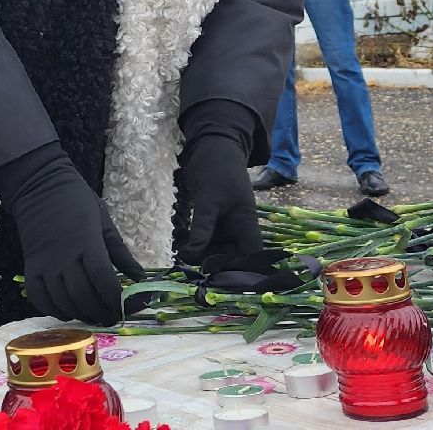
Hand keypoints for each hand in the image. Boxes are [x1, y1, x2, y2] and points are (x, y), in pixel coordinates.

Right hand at [0, 143, 143, 324]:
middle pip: (85, 296)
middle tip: (113, 316)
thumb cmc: (77, 200)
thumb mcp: (105, 222)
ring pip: (63, 302)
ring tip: (95, 314)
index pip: (104, 281)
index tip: (128, 307)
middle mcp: (64, 257)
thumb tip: (141, 278)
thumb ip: (121, 253)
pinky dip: (54, 310)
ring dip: (82, 314)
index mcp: (87, 243)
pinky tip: (68, 311)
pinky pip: (39, 298)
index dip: (117, 300)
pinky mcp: (30, 268)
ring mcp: (45, 265)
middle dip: (102, 312)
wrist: (39, 186)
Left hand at [178, 106, 263, 265]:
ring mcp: (225, 226)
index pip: (251, 258)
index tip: (222, 288)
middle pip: (232, 259)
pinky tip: (181, 250)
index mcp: (247, 225)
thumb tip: (191, 257)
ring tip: (182, 263)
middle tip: (192, 277)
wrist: (212, 144)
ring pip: (216, 252)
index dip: (243, 274)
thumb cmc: (217, 169)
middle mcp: (238, 229)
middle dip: (215, 268)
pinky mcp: (212, 221)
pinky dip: (195, 246)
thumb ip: (202, 229)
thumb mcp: (209, 200)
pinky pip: (205, 240)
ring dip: (201, 258)